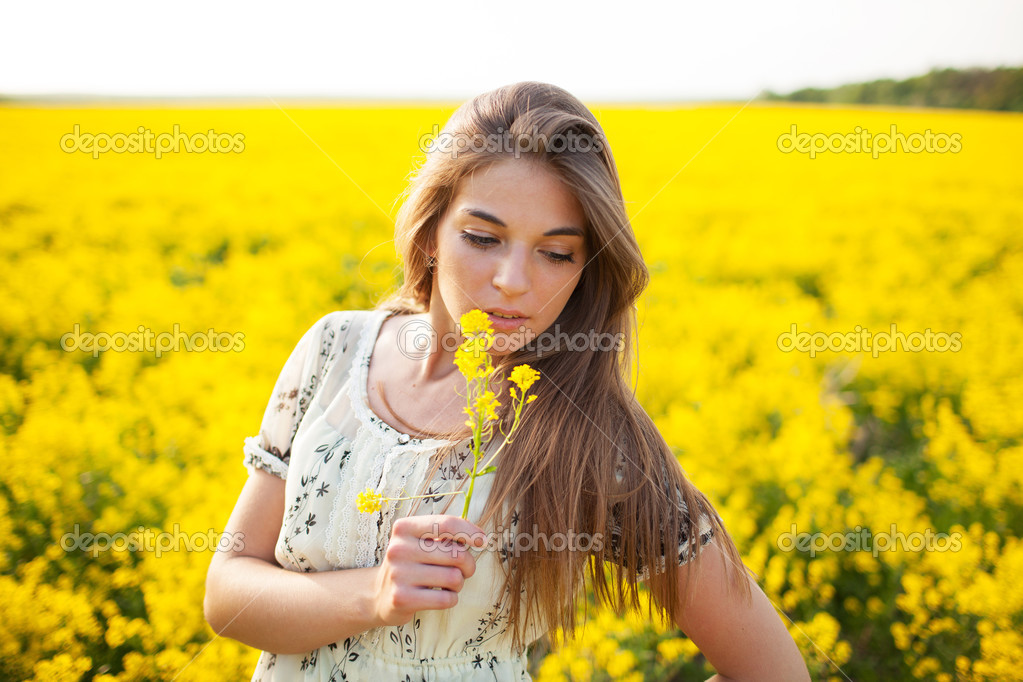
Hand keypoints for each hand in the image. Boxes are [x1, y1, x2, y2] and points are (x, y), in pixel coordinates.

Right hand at [371, 515, 486, 626]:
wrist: (380, 594)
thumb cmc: (412, 563)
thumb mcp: (421, 542)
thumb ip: (446, 535)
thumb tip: (479, 537)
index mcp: (404, 528)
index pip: (446, 524)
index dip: (470, 531)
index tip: (483, 540)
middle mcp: (398, 549)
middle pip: (455, 554)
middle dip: (468, 564)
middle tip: (465, 570)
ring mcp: (398, 574)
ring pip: (453, 578)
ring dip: (459, 583)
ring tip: (448, 583)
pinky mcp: (401, 598)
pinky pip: (445, 598)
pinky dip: (451, 598)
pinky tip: (440, 596)